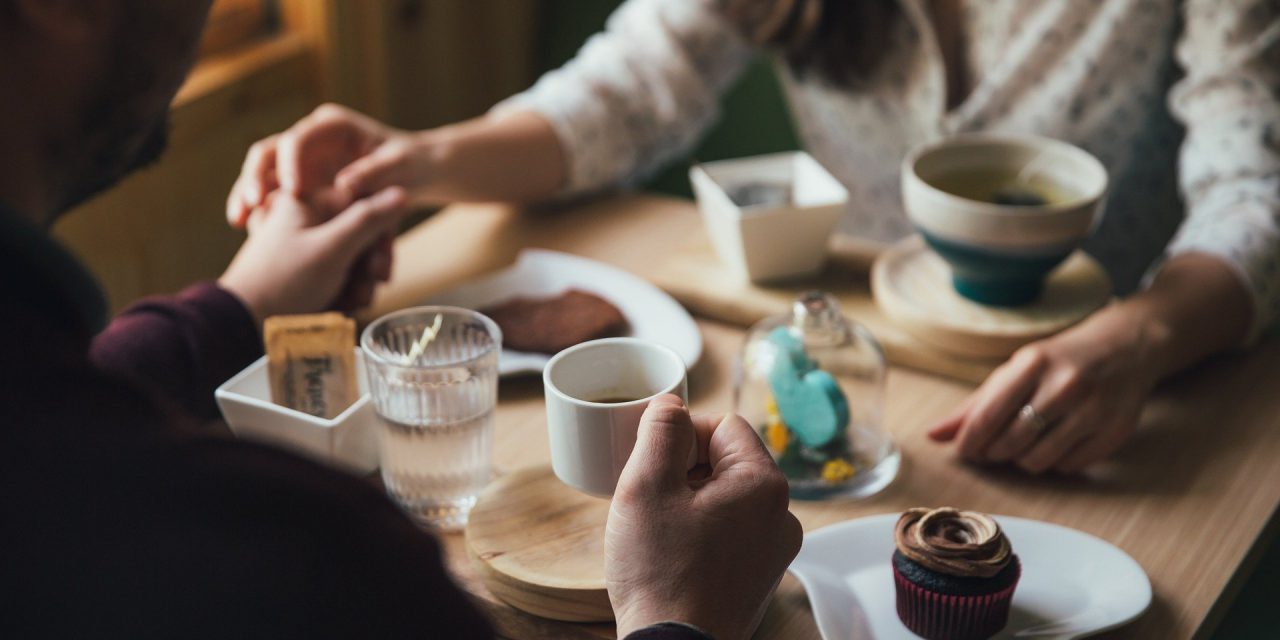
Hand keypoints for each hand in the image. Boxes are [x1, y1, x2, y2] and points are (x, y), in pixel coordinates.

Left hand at [218, 187, 407, 323]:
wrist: (242, 322)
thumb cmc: (283, 282)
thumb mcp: (332, 248)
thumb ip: (368, 220)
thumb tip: (400, 191)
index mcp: (307, 200)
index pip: (362, 204)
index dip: (379, 234)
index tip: (380, 263)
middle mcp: (306, 219)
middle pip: (359, 233)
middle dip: (368, 265)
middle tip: (369, 288)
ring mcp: (304, 245)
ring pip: (351, 257)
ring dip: (359, 282)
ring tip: (352, 303)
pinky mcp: (303, 269)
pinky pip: (336, 273)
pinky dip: (344, 290)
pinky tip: (341, 306)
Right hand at [226, 103, 439, 228]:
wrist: (416, 174)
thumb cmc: (411, 165)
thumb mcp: (400, 166)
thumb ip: (375, 172)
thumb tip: (345, 184)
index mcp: (332, 126)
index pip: (299, 138)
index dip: (290, 163)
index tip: (292, 191)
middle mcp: (311, 139)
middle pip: (269, 152)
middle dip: (255, 177)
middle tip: (251, 204)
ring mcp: (302, 160)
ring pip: (263, 173)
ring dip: (247, 194)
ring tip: (239, 220)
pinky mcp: (300, 183)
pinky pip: (270, 194)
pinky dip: (259, 209)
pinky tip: (248, 229)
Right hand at [607, 395, 802, 639]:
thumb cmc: (660, 573)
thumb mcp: (646, 486)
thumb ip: (660, 431)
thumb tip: (670, 404)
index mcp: (763, 484)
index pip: (723, 425)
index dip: (681, 435)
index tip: (652, 463)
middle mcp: (781, 515)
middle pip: (726, 462)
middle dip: (684, 470)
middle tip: (649, 499)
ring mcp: (774, 550)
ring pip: (726, 499)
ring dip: (690, 502)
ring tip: (658, 530)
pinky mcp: (759, 577)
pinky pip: (730, 533)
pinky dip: (700, 533)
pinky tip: (672, 555)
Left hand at [927, 304, 1163, 473]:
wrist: (1127, 347)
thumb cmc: (1059, 361)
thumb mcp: (1016, 370)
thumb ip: (975, 405)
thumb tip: (933, 435)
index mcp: (1034, 363)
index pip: (988, 415)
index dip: (969, 441)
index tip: (963, 451)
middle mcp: (1066, 385)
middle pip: (1011, 442)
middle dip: (994, 452)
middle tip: (994, 447)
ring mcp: (1095, 410)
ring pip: (1039, 460)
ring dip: (1023, 460)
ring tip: (1025, 444)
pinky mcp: (1116, 431)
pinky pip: (1069, 466)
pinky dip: (1055, 463)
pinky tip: (1056, 443)